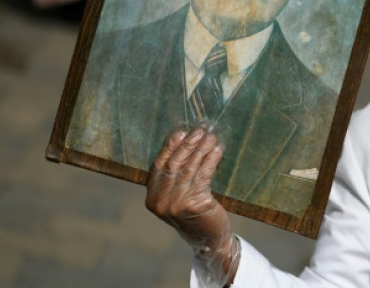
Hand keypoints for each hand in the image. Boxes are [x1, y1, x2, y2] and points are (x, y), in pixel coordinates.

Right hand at [146, 127, 238, 283]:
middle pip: (174, 164)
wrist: (208, 238)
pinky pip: (203, 176)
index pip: (159, 165)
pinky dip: (211, 161)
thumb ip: (175, 175)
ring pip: (190, 168)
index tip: (181, 131)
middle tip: (201, 130)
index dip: (170, 146)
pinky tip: (218, 151)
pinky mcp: (193, 204)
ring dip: (202, 150)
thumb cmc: (194, 211)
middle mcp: (160, 201)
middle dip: (188, 145)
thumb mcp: (178, 194)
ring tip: (212, 137)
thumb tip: (183, 139)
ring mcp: (175, 204)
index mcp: (152, 197)